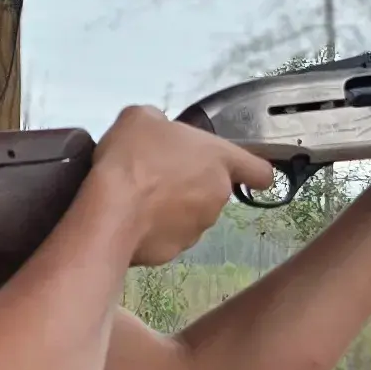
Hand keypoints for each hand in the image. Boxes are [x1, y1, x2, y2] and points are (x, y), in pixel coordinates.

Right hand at [96, 106, 275, 266]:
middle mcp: (217, 195)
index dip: (252, 171)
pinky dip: (156, 229)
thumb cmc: (133, 158)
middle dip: (192, 184)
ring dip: (174, 207)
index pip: (259, 171)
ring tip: (140, 198)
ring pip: (192, 215)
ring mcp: (199, 227)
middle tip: (159, 174)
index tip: (242, 173)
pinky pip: (170, 236)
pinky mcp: (176, 251)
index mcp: (218, 159)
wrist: (111, 211)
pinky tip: (133, 219)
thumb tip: (158, 132)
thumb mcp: (141, 119)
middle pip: (214, 190)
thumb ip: (160, 123)